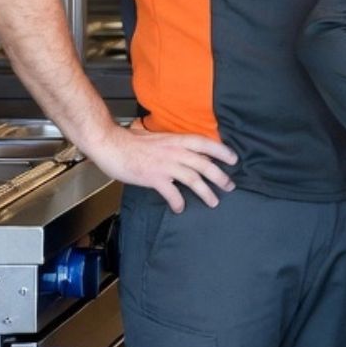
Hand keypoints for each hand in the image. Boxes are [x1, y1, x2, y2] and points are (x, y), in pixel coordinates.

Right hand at [85, 122, 237, 212]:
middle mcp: (175, 151)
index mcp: (177, 140)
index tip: (234, 159)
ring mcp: (166, 165)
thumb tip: (188, 153)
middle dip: (220, 176)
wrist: (111, 145)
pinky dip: (178, 202)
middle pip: (204, 164)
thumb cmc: (132, 142)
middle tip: (230, 186)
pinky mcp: (154, 177)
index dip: (222, 151)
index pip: (205, 143)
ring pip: (193, 179)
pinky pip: (172, 192)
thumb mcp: (159, 138)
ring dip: (205, 192)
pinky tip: (180, 208)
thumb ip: (175, 145)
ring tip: (213, 202)